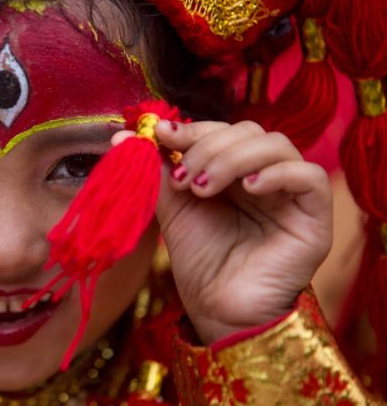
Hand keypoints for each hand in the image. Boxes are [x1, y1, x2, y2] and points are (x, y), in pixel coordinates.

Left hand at [113, 120, 331, 343]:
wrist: (217, 309)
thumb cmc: (199, 262)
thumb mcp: (172, 208)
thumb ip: (157, 171)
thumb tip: (123, 137)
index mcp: (234, 170)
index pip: (221, 130)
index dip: (192, 128)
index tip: (160, 135)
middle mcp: (265, 175)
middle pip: (248, 131)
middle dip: (208, 147)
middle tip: (181, 179)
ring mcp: (292, 195)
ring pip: (277, 145)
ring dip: (232, 158)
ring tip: (204, 189)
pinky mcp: (316, 217)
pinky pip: (310, 178)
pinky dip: (277, 173)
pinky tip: (248, 189)